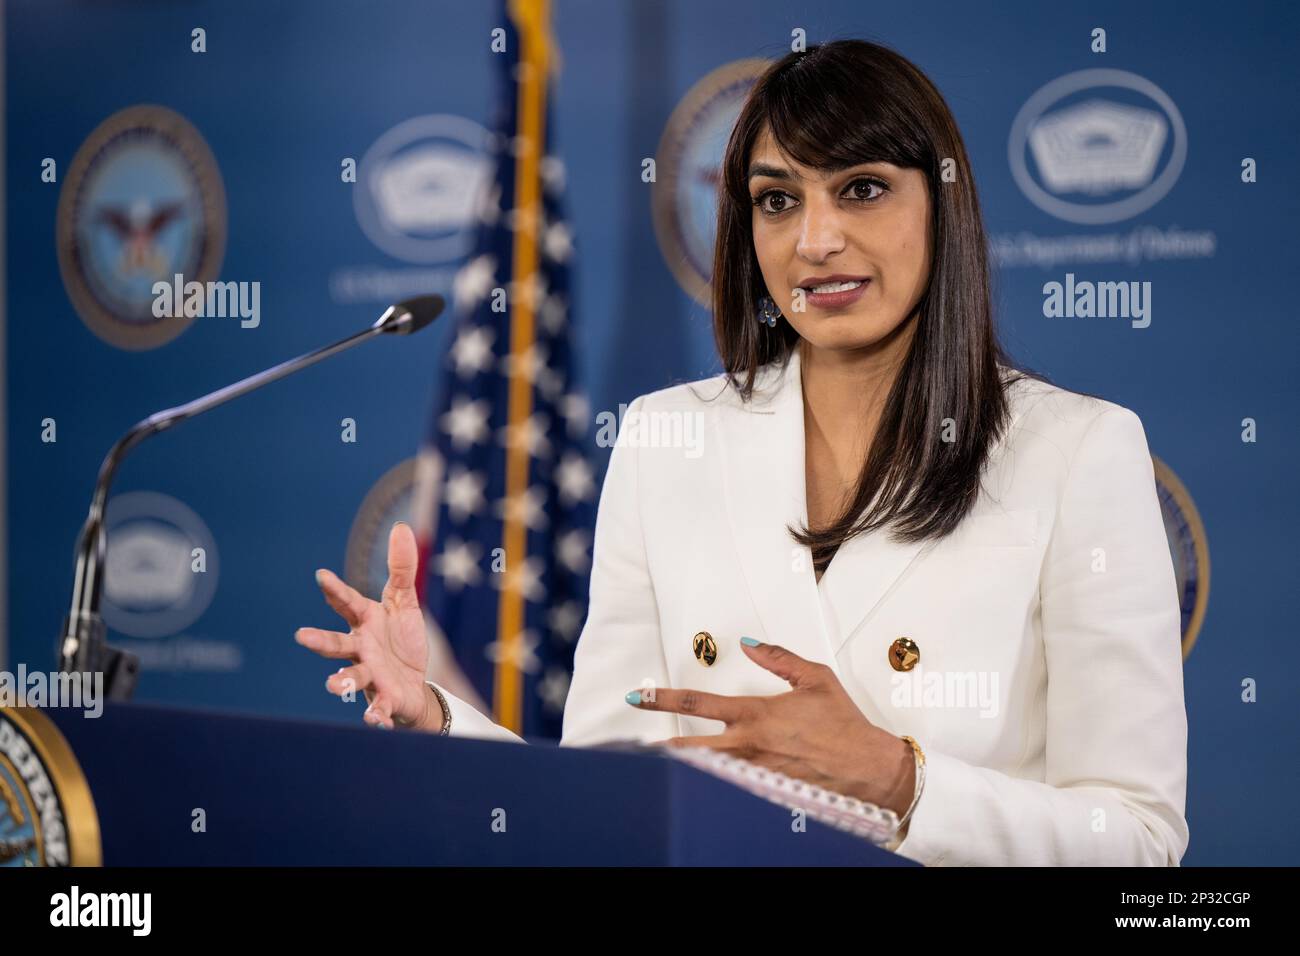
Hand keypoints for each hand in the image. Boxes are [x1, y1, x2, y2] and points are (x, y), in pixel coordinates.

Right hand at [294, 522, 436, 730]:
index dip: (335, 590)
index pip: (348, 603)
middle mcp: (361, 647)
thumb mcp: (405, 602)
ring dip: (342, 681)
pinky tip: (373, 719)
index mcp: (365, 621)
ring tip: (332, 686)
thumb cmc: (401, 640)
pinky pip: (378, 706)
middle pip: (337, 644)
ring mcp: (371, 673)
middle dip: (319, 641)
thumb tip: (401, 527)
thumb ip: (400, 569)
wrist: (413, 683)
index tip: (321, 576)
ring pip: (353, 676)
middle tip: (300, 637)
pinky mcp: (384, 697)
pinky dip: (375, 714)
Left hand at [626, 638, 914, 814]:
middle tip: (629, 748)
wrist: (869, 768)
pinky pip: (730, 790)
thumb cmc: (844, 724)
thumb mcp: (815, 677)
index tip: (637, 697)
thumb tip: (749, 643)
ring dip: (679, 770)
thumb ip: (778, 658)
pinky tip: (694, 789)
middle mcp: (748, 746)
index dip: (661, 700)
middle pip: (688, 749)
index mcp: (755, 714)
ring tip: (651, 768)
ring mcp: (754, 774)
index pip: (696, 704)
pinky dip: (710, 788)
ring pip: (704, 773)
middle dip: (656, 749)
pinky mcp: (766, 794)